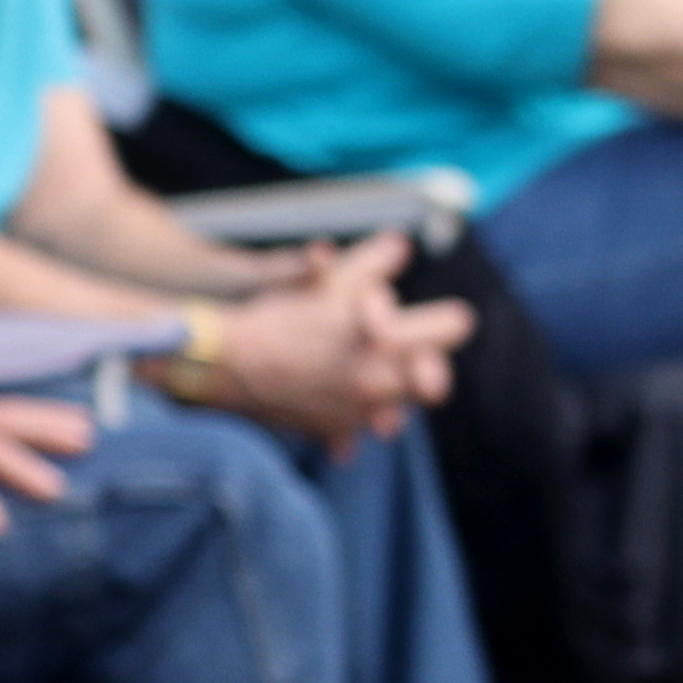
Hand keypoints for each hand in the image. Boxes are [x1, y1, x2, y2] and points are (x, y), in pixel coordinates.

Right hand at [217, 238, 468, 449]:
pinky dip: (354, 422)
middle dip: (424, 363)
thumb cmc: (281, 314)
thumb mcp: (333, 279)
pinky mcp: (329, 432)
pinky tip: (338, 400)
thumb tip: (402, 247)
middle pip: (435, 382)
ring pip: (399, 412)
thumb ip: (376, 261)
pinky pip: (356, 435)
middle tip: (407, 351)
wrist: (224, 360)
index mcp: (391, 342)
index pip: (457, 326)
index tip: (421, 315)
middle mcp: (381, 384)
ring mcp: (356, 415)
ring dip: (392, 393)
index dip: (441, 315)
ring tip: (367, 372)